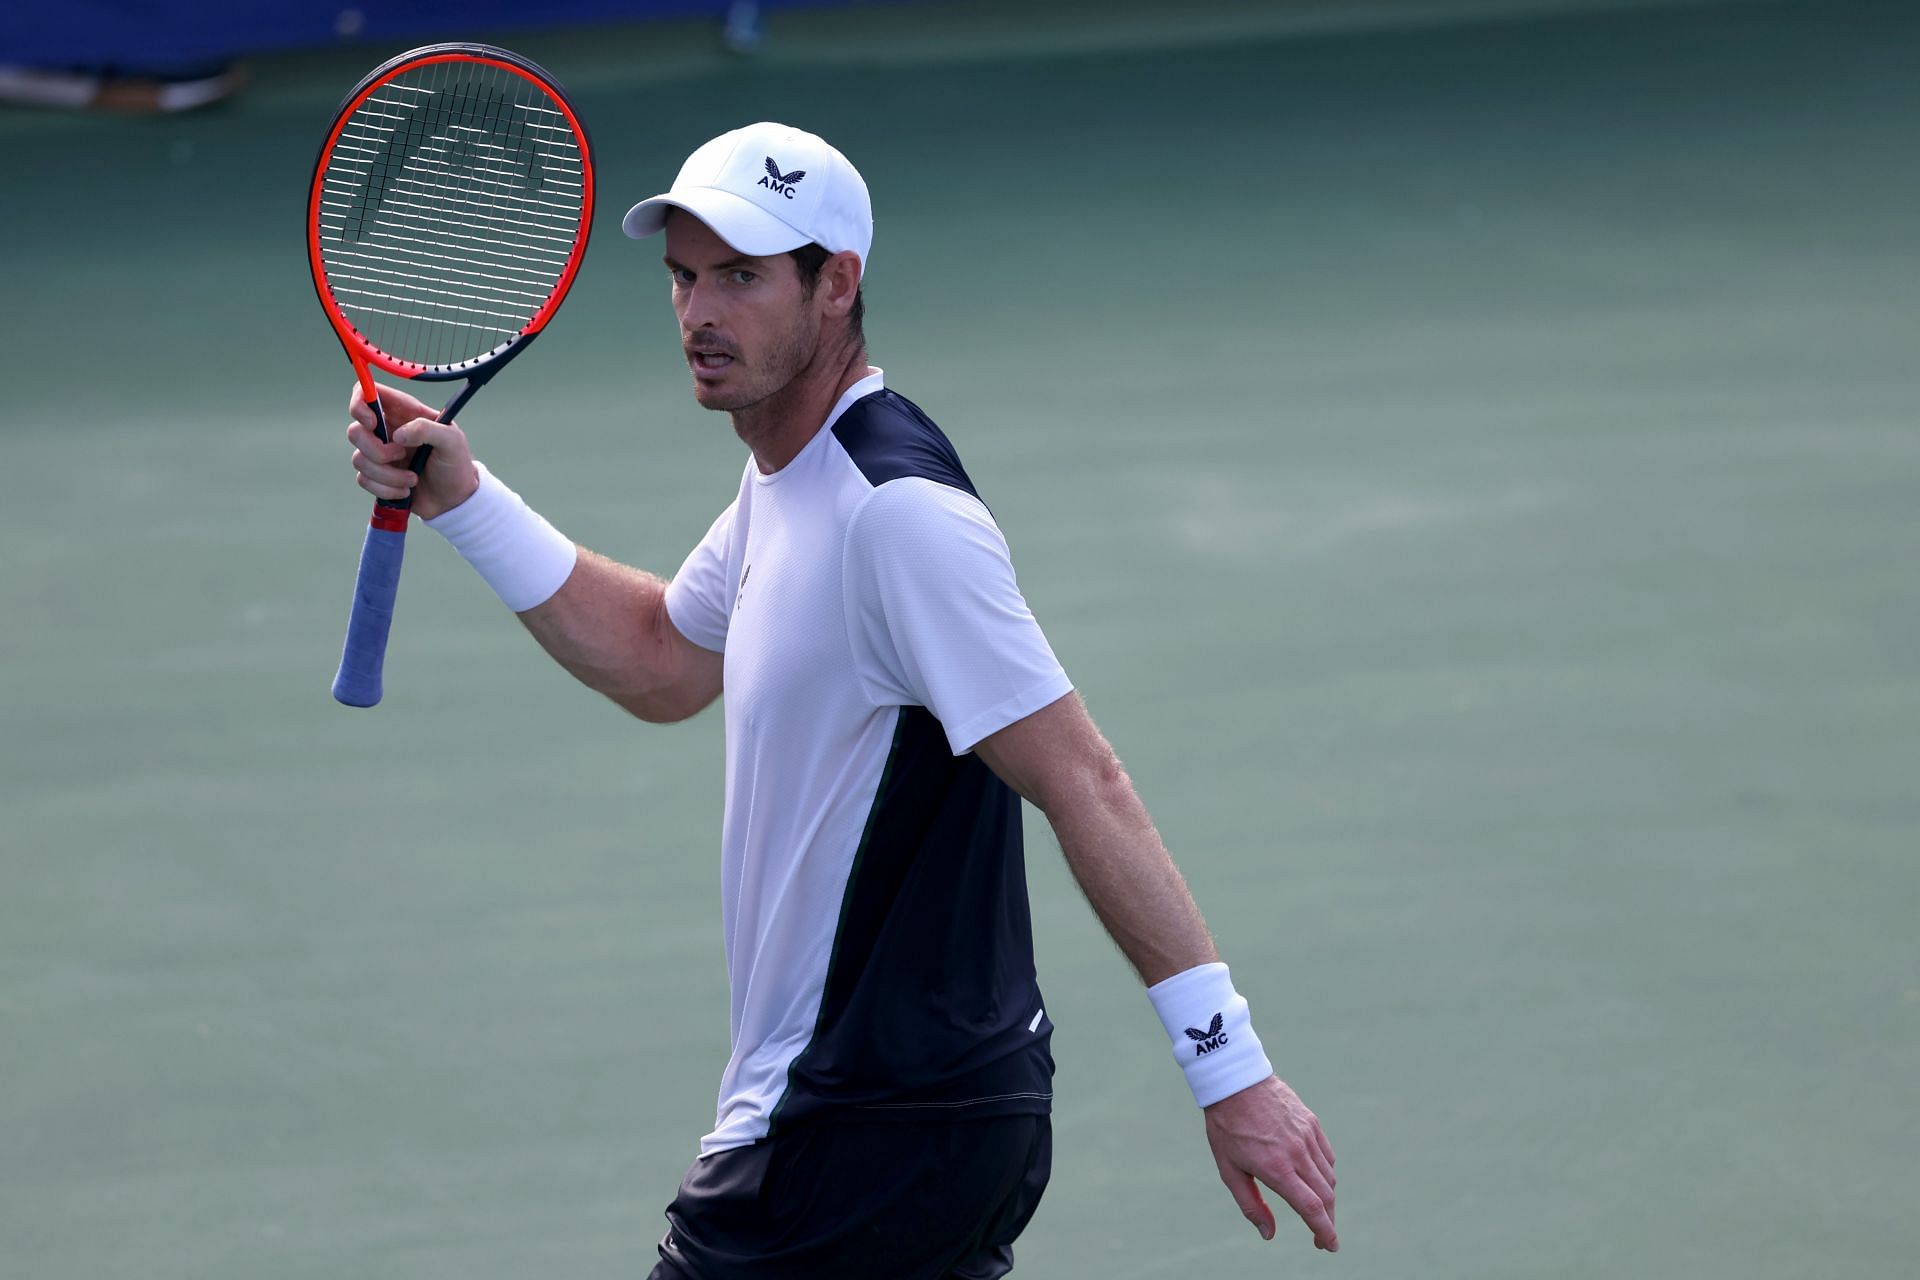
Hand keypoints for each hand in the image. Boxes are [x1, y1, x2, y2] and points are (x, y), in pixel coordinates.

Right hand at [346, 382, 478, 520]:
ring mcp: (379, 453)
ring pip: (359, 459)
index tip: (372, 423)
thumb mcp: (452, 441)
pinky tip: (405, 490)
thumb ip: (427, 429)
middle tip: (402, 455)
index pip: (366, 392)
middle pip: (355, 431)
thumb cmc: (455, 464)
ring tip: (412, 479)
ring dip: (388, 475)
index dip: (360, 404)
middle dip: (376, 450)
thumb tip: (398, 435)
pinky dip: (385, 489)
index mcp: (404, 412)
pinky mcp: (376, 475)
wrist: (454, 499)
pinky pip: (363, 479)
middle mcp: (387, 430)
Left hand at [1204, 1075, 1337, 1251]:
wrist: (1235, 1081)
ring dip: (1326, 1198)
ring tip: (1315, 1208)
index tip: (1329, 1245)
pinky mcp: (1311, 1123)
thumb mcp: (1229, 1170)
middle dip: (1327, 1221)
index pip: (1311, 1208)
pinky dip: (1325, 1173)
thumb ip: (1251, 1205)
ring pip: (1328, 1176)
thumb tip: (1269, 1234)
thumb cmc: (1226, 1128)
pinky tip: (1314, 1178)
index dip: (1324, 1231)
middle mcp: (1297, 1153)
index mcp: (1276, 1168)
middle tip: (1322, 1237)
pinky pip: (1326, 1156)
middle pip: (1326, 1196)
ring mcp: (1307, 1136)